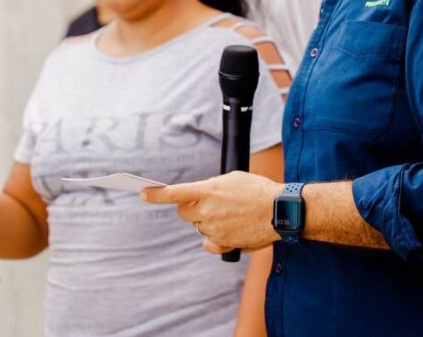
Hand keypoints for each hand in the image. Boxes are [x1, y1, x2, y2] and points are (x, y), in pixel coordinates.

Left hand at [141, 171, 282, 252]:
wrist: (280, 211)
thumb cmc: (258, 190)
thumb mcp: (232, 179)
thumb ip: (211, 188)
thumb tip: (200, 197)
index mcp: (208, 191)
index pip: (175, 193)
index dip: (156, 194)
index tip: (142, 193)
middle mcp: (207, 211)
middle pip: (183, 213)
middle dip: (190, 208)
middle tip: (207, 203)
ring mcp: (214, 229)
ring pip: (198, 227)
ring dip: (208, 222)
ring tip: (231, 215)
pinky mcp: (223, 244)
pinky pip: (208, 243)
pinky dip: (214, 239)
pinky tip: (230, 230)